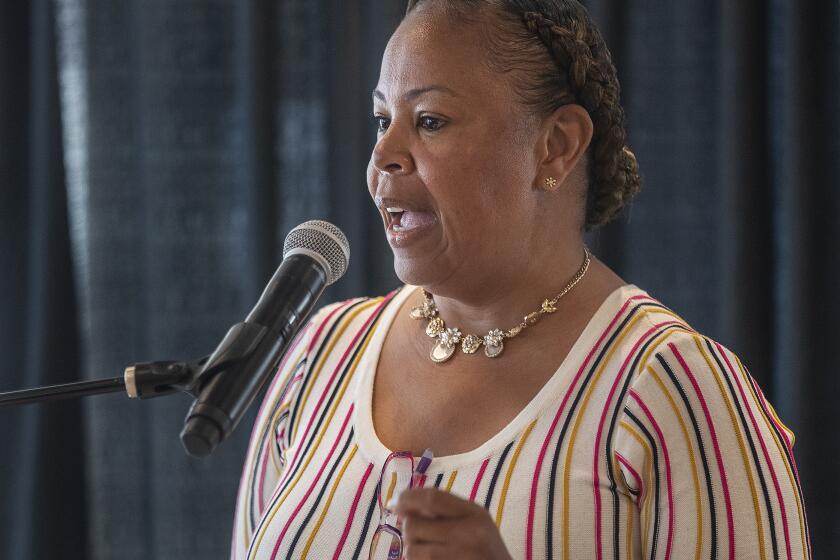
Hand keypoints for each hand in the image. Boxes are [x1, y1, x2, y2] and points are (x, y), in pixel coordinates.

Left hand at [391, 487, 512, 559]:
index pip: (432, 499)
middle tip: (415, 533)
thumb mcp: (474, 522)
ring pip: (412, 550)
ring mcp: (459, 557)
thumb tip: (401, 505)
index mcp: (475, 514)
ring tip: (427, 550)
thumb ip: (444, 511)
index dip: (407, 498)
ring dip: (412, 549)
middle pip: (415, 525)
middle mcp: (468, 534)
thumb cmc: (486, 549)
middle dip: (408, 529)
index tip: (393, 501)